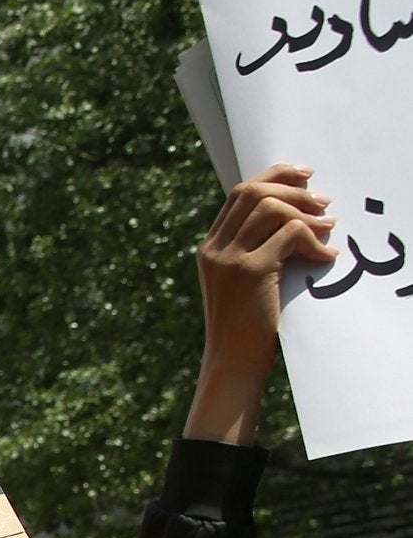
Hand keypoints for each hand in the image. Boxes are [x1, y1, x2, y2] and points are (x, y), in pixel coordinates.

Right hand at [188, 166, 337, 444]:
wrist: (233, 361)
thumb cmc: (244, 325)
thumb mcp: (241, 282)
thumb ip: (255, 250)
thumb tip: (296, 217)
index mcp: (210, 248)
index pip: (239, 193)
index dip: (273, 176)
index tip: (303, 176)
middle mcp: (214, 249)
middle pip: (252, 192)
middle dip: (293, 188)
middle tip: (323, 200)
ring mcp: (229, 260)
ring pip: (271, 208)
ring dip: (307, 213)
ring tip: (328, 227)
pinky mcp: (250, 272)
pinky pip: (290, 235)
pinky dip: (314, 241)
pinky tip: (326, 257)